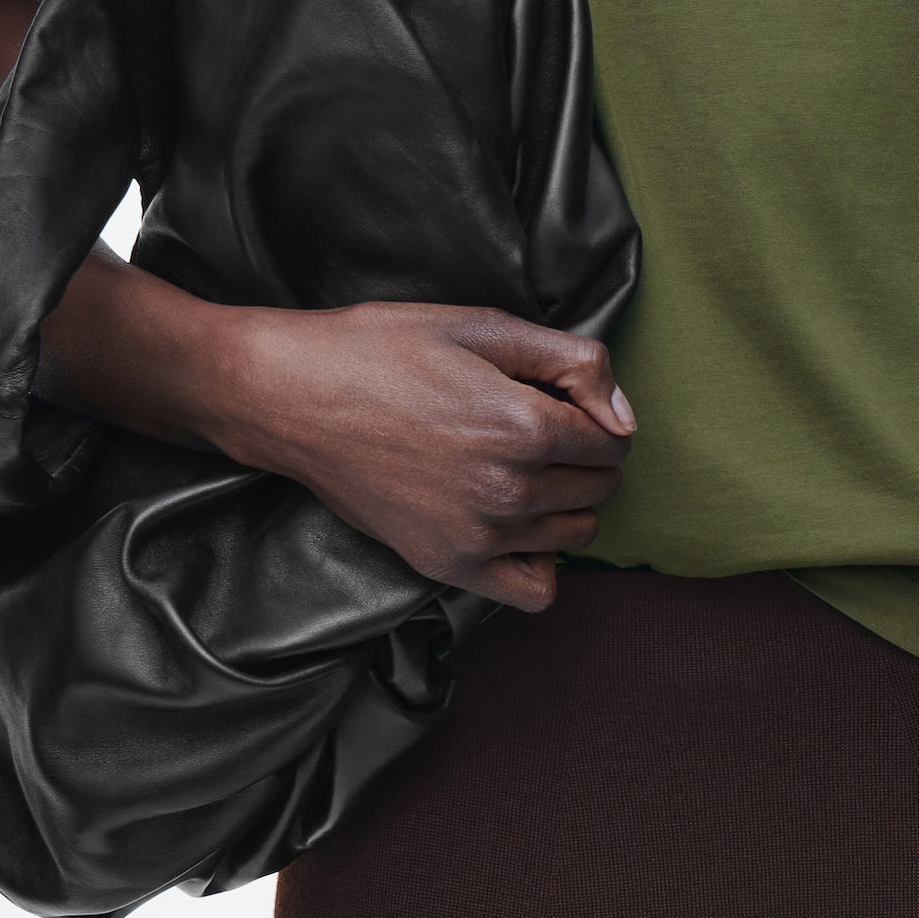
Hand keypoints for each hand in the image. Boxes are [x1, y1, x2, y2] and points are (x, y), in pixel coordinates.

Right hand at [210, 300, 634, 611]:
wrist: (294, 396)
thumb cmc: (382, 350)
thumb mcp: (483, 326)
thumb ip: (572, 363)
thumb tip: (624, 418)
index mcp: (526, 424)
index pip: (612, 441)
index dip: (594, 418)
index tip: (558, 403)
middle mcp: (510, 488)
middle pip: (599, 489)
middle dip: (584, 459)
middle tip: (536, 431)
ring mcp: (478, 534)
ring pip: (575, 535)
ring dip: (565, 505)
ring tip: (521, 471)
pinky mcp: (446, 564)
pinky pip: (534, 591)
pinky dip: (539, 564)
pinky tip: (514, 528)